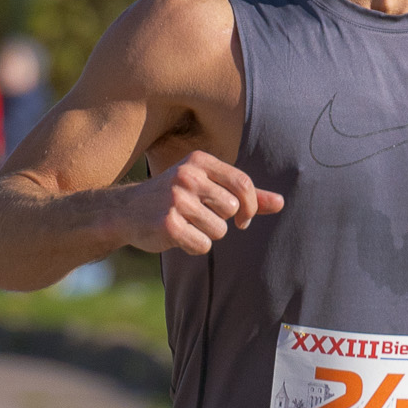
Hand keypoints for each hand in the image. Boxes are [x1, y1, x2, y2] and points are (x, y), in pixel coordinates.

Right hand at [116, 150, 283, 255]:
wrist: (126, 211)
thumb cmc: (173, 198)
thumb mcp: (207, 186)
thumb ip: (245, 194)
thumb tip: (282, 202)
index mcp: (199, 161)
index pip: (243, 184)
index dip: (250, 206)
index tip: (243, 219)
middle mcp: (187, 176)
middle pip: (231, 209)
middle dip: (221, 221)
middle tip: (198, 217)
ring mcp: (176, 199)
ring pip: (219, 230)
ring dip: (206, 235)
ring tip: (185, 225)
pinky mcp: (167, 224)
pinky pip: (202, 245)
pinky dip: (193, 246)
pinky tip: (176, 236)